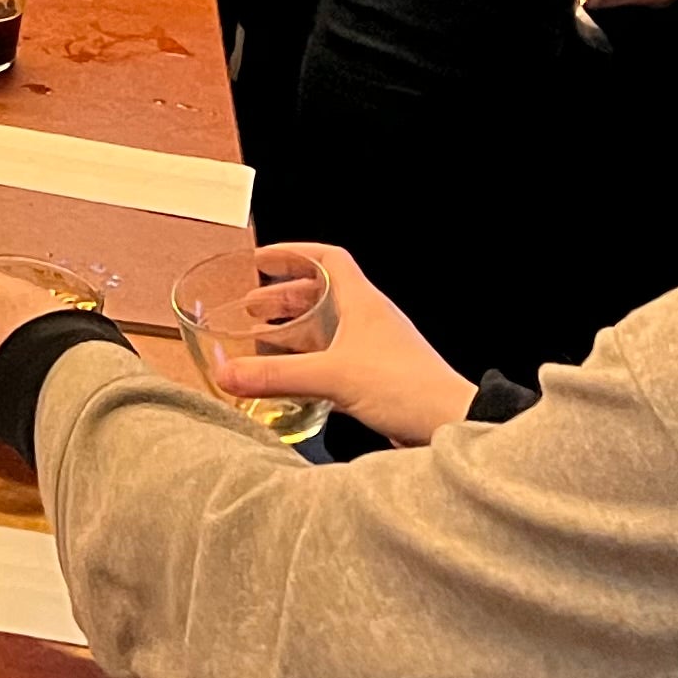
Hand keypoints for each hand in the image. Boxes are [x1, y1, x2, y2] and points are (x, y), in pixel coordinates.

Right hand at [216, 244, 476, 446]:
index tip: (264, 258)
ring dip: (294, 330)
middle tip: (251, 306)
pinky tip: (290, 377)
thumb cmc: (406, 387)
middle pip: (321, 294)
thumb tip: (227, 374)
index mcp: (362, 302)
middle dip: (283, 297)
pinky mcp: (375, 378)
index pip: (328, 259)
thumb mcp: (332, 376)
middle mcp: (368, 320)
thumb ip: (277, 375)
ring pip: (327, 329)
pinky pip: (334, 360)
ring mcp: (373, 349)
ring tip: (262, 338)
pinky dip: (308, 361)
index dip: (294, 254)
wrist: (450, 424)